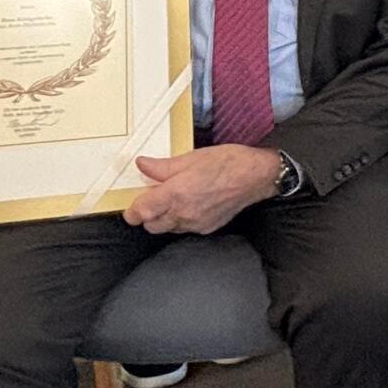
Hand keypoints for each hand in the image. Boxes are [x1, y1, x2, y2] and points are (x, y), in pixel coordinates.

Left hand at [124, 145, 279, 234]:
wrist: (255, 177)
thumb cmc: (226, 162)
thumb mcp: (191, 158)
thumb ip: (163, 166)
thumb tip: (142, 164)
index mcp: (176, 193)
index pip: (142, 212)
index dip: (132, 212)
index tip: (131, 207)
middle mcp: (183, 213)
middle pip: (151, 226)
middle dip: (147, 215)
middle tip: (153, 198)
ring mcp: (195, 224)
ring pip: (168, 229)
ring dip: (164, 219)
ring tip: (173, 200)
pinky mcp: (206, 228)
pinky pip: (185, 229)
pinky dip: (181, 220)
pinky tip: (190, 205)